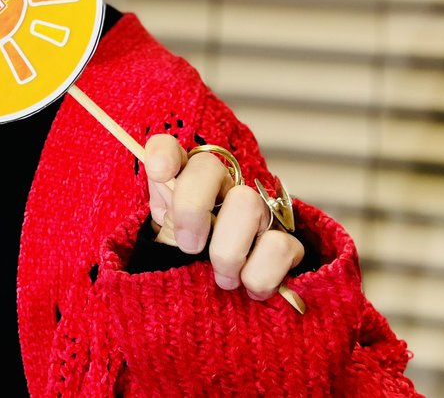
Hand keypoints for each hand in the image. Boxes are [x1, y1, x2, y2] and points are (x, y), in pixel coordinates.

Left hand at [144, 134, 303, 300]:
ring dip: (228, 252)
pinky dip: (258, 275)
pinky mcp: (285, 240)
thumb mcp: (168, 244)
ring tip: (223, 277)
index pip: (169, 148)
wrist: (224, 295)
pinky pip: (279, 246)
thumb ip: (166, 223)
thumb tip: (169, 206)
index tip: (158, 171)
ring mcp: (257, 209)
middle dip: (193, 207)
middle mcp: (222, 186)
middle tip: (189, 247)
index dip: (163, 152)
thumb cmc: (190, 263)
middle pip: (209, 167)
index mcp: (184, 183)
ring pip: (247, 203)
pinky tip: (249, 285)